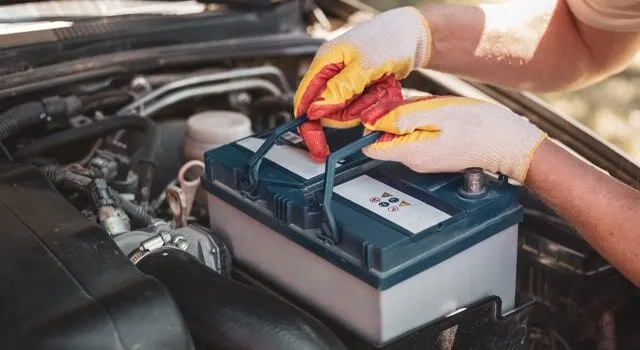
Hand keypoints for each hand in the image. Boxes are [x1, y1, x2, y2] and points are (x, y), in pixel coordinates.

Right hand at [294, 7, 431, 160]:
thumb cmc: (390, 39)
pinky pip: (361, 107)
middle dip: (350, 111)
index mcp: (325, 62)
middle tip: (369, 96)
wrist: (412, 35)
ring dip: (366, 105)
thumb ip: (340, 88)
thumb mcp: (364, 65)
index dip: (308, 125)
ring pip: (347, 111)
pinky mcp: (358, 88)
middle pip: (328, 110)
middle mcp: (332, 73)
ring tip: (380, 86)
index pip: (305, 99)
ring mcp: (346, 81)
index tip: (317, 146)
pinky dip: (374, 102)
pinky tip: (383, 87)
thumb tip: (316, 110)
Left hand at [361, 96, 546, 182]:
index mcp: (411, 153)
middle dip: (395, 116)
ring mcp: (425, 159)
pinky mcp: (435, 153)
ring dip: (412, 117)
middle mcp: (414, 161)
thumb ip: (402, 118)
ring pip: (403, 133)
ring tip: (436, 110)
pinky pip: (419, 134)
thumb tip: (374, 121)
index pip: (371, 146)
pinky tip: (443, 116)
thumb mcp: (438, 113)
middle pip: (387, 136)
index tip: (384, 108)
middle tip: (419, 104)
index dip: (372, 124)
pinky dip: (424, 121)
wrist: (509, 144)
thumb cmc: (481, 127)